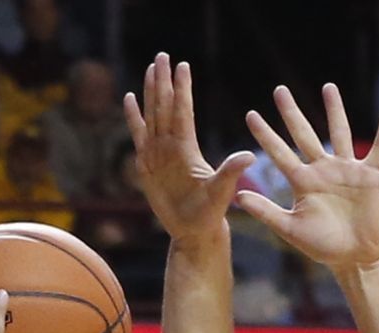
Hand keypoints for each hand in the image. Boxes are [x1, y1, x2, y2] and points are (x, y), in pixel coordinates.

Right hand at [124, 53, 252, 243]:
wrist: (194, 231)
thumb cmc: (209, 213)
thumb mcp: (221, 192)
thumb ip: (230, 172)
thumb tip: (249, 156)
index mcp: (187, 149)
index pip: (183, 112)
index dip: (182, 90)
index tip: (183, 66)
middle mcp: (172, 146)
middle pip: (166, 107)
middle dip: (163, 82)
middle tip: (162, 55)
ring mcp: (158, 153)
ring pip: (153, 116)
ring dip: (151, 92)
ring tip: (151, 69)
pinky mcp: (146, 165)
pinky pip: (138, 136)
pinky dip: (134, 118)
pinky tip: (130, 98)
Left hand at [237, 83, 378, 271]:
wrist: (355, 257)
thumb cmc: (322, 246)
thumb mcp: (291, 229)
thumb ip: (266, 211)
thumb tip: (238, 196)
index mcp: (303, 182)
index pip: (280, 154)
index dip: (265, 136)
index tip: (250, 115)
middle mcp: (322, 170)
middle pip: (304, 135)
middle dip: (291, 113)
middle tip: (279, 90)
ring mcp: (346, 170)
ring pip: (339, 133)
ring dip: (335, 110)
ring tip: (328, 87)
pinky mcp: (370, 176)